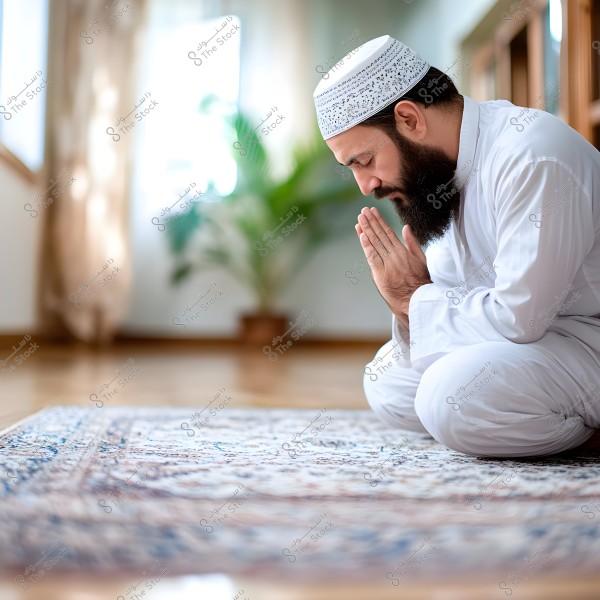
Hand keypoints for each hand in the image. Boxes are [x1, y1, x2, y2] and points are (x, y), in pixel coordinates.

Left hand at [355, 207, 431, 324]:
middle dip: (371, 222)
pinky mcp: (381, 273)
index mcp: (403, 251)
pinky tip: (361, 235)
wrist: (417, 299)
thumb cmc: (420, 281)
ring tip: (360, 219)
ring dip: (366, 230)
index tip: (373, 212)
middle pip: (380, 235)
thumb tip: (405, 227)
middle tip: (363, 211)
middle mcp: (394, 255)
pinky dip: (366, 245)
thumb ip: (412, 243)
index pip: (388, 232)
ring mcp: (387, 263)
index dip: (379, 221)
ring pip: (375, 243)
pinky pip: (372, 256)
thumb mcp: (421, 259)